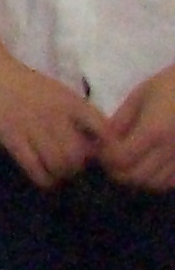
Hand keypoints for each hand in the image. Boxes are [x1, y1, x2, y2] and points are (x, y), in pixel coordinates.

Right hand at [0, 54, 106, 189]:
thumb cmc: (24, 84)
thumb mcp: (57, 93)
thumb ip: (75, 114)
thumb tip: (94, 143)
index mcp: (71, 103)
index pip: (103, 131)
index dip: (105, 149)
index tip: (97, 155)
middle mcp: (56, 115)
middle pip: (78, 155)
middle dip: (76, 167)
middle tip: (69, 167)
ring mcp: (33, 127)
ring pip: (58, 165)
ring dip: (59, 174)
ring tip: (55, 171)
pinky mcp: (12, 138)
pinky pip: (35, 167)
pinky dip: (43, 178)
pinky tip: (42, 175)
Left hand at [102, 69, 174, 191]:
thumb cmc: (171, 86)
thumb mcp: (141, 95)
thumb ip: (122, 119)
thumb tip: (103, 138)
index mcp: (154, 130)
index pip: (121, 158)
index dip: (106, 157)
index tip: (100, 148)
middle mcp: (170, 150)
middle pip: (136, 176)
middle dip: (117, 170)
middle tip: (110, 157)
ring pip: (155, 184)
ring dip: (136, 177)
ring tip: (130, 162)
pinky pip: (171, 183)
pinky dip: (157, 180)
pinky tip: (150, 166)